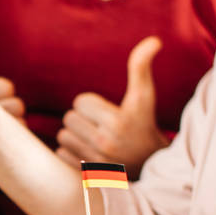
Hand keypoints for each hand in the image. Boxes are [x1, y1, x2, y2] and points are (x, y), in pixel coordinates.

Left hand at [56, 36, 168, 176]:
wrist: (152, 165)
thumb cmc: (144, 124)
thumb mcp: (144, 96)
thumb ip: (141, 67)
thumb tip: (154, 40)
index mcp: (118, 122)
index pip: (80, 102)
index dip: (91, 104)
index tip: (106, 112)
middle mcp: (106, 143)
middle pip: (69, 118)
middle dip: (81, 119)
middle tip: (99, 125)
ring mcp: (95, 161)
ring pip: (63, 136)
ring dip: (74, 135)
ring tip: (93, 138)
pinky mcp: (86, 174)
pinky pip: (61, 154)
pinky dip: (70, 152)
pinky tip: (87, 152)